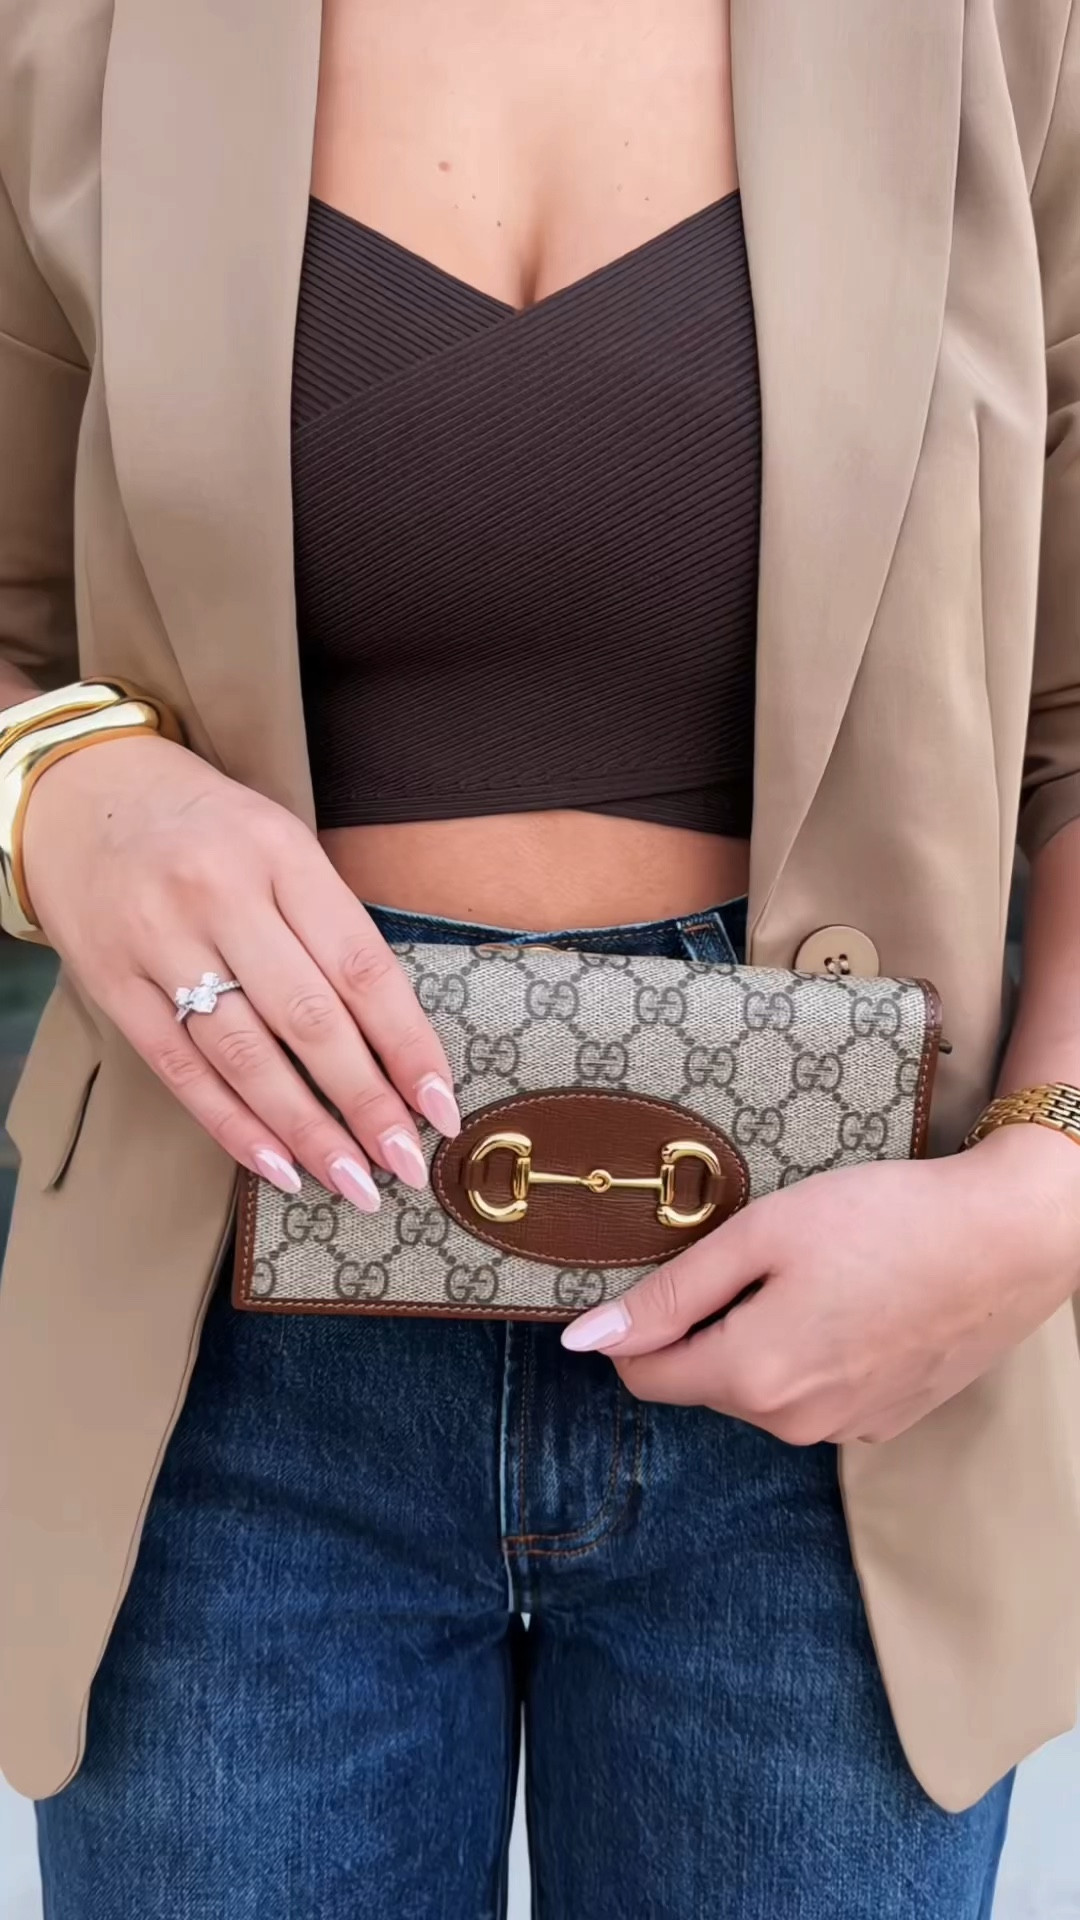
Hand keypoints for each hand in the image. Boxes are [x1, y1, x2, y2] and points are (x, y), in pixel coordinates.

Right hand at [21, 736, 460, 1203]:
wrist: (83, 791)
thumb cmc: (207, 827)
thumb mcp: (281, 842)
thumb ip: (331, 924)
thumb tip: (396, 1040)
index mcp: (281, 853)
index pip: (361, 966)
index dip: (407, 1044)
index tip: (440, 1105)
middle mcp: (220, 895)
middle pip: (309, 1020)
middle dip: (366, 1103)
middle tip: (404, 1163)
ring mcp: (160, 941)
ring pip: (247, 1057)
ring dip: (307, 1131)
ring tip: (353, 1181)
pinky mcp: (113, 984)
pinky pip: (182, 1070)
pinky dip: (234, 1124)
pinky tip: (278, 1165)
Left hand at [561, 1124, 1079, 1442]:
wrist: (1006, 1237)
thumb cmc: (884, 1220)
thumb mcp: (760, 1234)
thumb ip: (669, 1294)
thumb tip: (585, 1340)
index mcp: (751, 1377)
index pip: (645, 1374)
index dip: (639, 1321)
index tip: (669, 1271)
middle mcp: (793, 1424)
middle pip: (704, 1378)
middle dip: (710, 1322)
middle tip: (764, 1254)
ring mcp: (844, 1430)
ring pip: (761, 1386)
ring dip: (763, 1336)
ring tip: (818, 1272)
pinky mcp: (884, 1420)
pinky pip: (814, 1391)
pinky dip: (816, 1350)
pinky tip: (854, 1300)